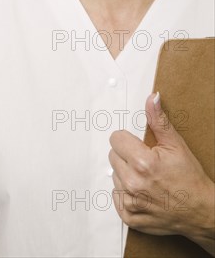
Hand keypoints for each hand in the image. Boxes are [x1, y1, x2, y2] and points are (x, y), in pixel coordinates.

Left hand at [109, 92, 214, 253]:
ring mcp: (130, 202)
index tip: (139, 146)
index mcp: (143, 163)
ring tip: (147, 178)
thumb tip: (152, 98)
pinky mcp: (128, 216)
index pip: (116, 139)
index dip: (128, 140)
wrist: (200, 211)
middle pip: (113, 156)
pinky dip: (126, 193)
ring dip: (126, 174)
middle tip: (146, 162)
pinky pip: (116, 196)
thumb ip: (158, 120)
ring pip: (114, 175)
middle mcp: (133, 183)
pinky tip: (143, 192)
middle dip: (127, 156)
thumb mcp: (176, 145)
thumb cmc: (189, 178)